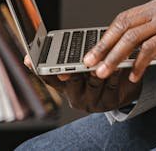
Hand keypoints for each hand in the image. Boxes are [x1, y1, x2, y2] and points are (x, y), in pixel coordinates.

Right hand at [23, 55, 140, 112]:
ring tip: (98, 62)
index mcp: (66, 88)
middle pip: (72, 82)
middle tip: (72, 64)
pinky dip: (113, 75)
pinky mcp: (109, 102)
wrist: (122, 90)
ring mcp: (92, 102)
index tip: (34, 61)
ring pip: (92, 84)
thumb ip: (66, 58)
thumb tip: (33, 53)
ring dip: (95, 72)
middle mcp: (76, 97)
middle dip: (72, 72)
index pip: (50, 79)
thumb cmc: (98, 74)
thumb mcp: (80, 67)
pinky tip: (116, 66)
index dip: (42, 70)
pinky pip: (110, 87)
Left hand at [83, 0, 155, 82]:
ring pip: (132, 38)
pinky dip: (139, 64)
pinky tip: (134, 75)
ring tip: (105, 72)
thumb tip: (136, 48)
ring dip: (115, 57)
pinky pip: (151, 49)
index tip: (95, 50)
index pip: (124, 18)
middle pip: (122, 26)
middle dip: (103, 46)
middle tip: (90, 62)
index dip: (107, 35)